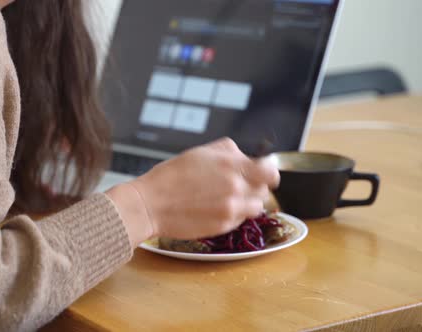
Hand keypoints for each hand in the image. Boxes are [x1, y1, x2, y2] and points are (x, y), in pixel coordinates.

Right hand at [107, 138, 279, 246]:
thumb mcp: (200, 153)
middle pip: (265, 189)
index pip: (270, 170)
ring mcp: (232, 207)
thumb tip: (246, 155)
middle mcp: (236, 185)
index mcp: (231, 164)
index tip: (263, 173)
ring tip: (226, 200)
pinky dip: (234, 215)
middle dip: (254, 187)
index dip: (268, 172)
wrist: (151, 205)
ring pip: (256, 206)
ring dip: (246, 203)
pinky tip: (215, 210)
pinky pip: (241, 219)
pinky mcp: (225, 225)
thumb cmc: (171, 177)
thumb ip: (228, 151)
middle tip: (236, 187)